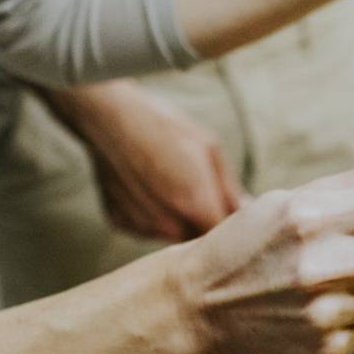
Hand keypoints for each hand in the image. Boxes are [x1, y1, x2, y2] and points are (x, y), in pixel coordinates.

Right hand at [50, 82, 244, 241]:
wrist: (108, 117)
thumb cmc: (163, 126)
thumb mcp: (208, 147)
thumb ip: (229, 188)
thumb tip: (244, 211)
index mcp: (195, 203)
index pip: (222, 234)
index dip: (228, 223)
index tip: (226, 205)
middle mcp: (167, 223)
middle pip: (196, 237)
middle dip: (202, 220)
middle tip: (197, 188)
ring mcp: (140, 224)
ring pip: (170, 234)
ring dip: (176, 219)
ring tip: (168, 182)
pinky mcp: (119, 221)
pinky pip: (144, 227)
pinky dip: (149, 214)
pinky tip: (145, 186)